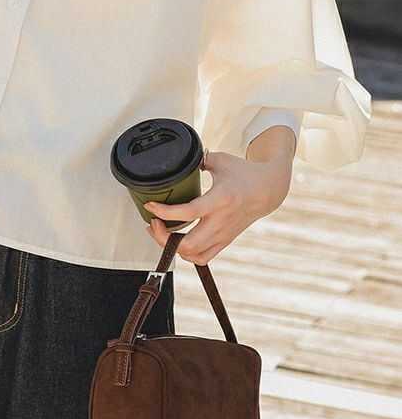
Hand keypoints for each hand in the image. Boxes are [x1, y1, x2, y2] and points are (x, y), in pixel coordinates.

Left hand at [143, 150, 292, 265]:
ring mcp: (223, 234)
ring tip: (160, 232)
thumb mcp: (220, 160)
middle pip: (188, 243)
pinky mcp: (224, 241)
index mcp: (220, 199)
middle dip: (163, 237)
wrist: (268, 190)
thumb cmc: (244, 173)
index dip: (165, 212)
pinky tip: (176, 241)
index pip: (189, 212)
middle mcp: (221, 221)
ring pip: (192, 254)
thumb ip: (197, 160)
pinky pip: (201, 258)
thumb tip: (177, 162)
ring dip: (171, 246)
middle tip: (153, 222)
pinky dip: (186, 254)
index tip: (151, 206)